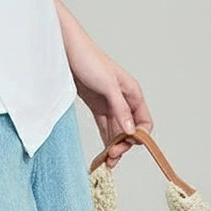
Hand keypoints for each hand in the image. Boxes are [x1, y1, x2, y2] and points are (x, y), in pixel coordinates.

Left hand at [66, 30, 153, 169]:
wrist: (66, 48)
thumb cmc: (88, 59)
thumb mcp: (107, 84)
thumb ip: (120, 108)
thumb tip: (131, 131)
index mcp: (132, 93)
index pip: (144, 123)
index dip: (138, 137)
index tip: (124, 146)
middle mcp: (123, 99)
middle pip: (131, 130)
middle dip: (123, 145)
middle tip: (111, 157)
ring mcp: (109, 103)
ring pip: (117, 130)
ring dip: (114, 146)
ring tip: (107, 162)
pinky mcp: (96, 104)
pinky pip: (105, 126)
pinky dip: (105, 139)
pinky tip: (103, 151)